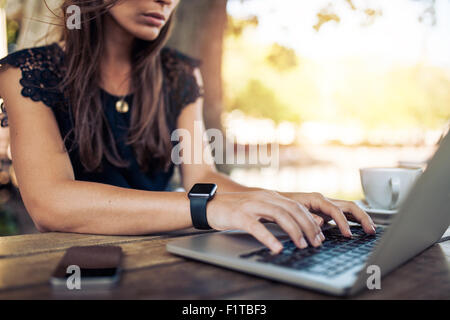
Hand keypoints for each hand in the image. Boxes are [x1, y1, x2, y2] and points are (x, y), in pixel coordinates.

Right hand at [207, 190, 324, 253]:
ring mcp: (251, 205)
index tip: (319, 236)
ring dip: (294, 231)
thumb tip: (295, 228)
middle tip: (316, 243)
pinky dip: (269, 238)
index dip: (311, 221)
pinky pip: (257, 227)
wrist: (208, 205)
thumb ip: (274, 214)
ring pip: (280, 215)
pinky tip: (277, 248)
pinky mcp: (239, 215)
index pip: (297, 206)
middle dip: (308, 227)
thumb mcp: (258, 208)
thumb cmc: (234, 210)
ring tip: (302, 245)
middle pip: (293, 210)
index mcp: (270, 196)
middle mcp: (264, 197)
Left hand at [281, 192, 376, 236]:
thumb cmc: (282, 206)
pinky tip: (359, 227)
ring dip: (361, 218)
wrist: (274, 201)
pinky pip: (344, 213)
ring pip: (349, 208)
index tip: (348, 235)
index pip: (336, 210)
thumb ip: (308, 217)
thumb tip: (322, 222)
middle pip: (349, 206)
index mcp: (316, 199)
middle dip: (362, 218)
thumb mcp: (292, 212)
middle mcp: (324, 200)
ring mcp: (326, 205)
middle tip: (371, 231)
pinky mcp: (325, 210)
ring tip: (370, 229)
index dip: (344, 223)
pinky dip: (353, 219)